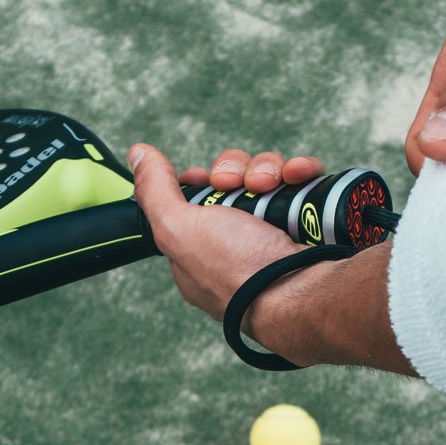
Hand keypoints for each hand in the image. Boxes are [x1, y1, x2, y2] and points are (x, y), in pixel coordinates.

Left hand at [128, 143, 325, 326]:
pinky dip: (299, 173)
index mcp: (199, 251)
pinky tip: (297, 177)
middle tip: (239, 185)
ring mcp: (273, 234)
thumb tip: (138, 152)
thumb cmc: (235, 271)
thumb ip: (154, 190)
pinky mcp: (307, 223)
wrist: (299, 291)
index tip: (208, 179)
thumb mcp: (177, 229)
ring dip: (268, 169)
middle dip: (236, 172)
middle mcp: (236, 244)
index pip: (195, 202)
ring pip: (266, 177)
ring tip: (271, 184)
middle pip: (232, 182)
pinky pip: (301, 183)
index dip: (201, 182)